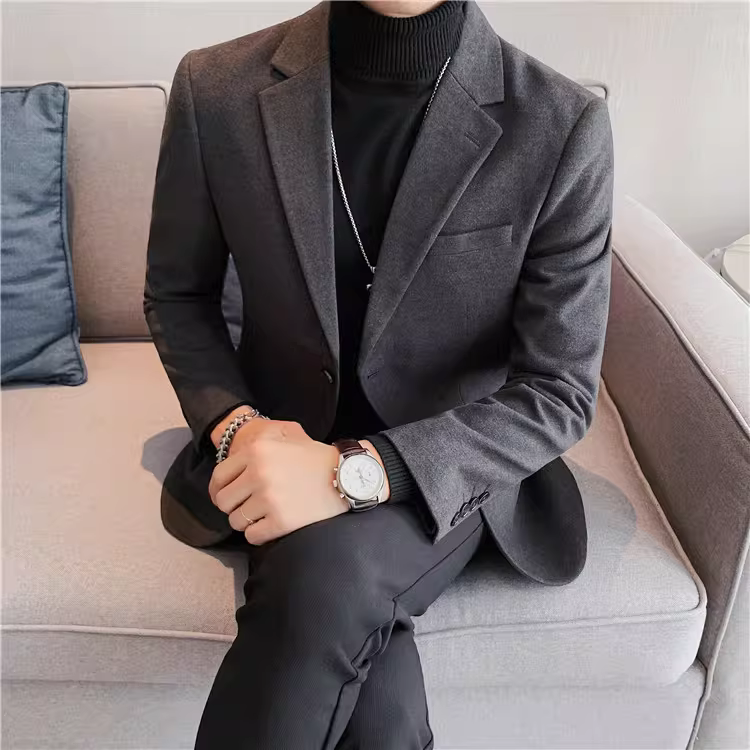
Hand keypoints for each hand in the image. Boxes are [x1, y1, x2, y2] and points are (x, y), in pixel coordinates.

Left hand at [208, 418, 348, 544]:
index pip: (218, 478)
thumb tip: (228, 464)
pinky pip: (253, 536)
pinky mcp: (281, 522)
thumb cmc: (316, 459)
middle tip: (248, 508)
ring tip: (265, 515)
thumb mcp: (285, 439)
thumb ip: (256, 448)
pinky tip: (273, 525)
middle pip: (224, 502)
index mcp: (256, 451)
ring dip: (247, 522)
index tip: (225, 497)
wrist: (347, 476)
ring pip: (236, 521)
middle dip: (234, 507)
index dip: (219, 491)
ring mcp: (269, 499)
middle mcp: (258, 474)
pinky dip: (260, 534)